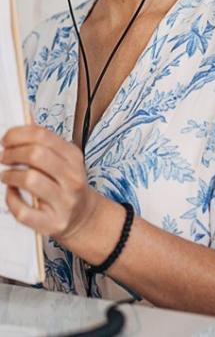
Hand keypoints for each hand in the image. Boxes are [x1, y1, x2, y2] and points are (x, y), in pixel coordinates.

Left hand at [1, 125, 100, 241]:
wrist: (83, 216)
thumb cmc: (66, 184)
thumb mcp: (64, 159)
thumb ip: (45, 142)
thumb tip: (25, 116)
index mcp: (74, 158)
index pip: (43, 136)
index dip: (18, 134)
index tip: (6, 140)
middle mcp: (72, 178)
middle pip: (36, 155)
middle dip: (12, 153)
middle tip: (4, 157)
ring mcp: (63, 201)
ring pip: (29, 179)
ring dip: (9, 175)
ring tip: (7, 175)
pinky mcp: (52, 222)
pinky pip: (23, 210)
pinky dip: (11, 200)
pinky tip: (12, 193)